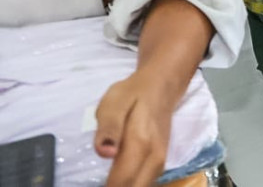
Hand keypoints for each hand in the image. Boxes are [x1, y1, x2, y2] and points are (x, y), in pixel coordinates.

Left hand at [95, 70, 180, 186]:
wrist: (162, 86)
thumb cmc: (133, 94)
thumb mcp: (114, 103)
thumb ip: (109, 128)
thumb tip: (105, 153)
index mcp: (140, 145)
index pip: (120, 183)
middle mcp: (154, 159)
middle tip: (98, 183)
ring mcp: (159, 162)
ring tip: (106, 182)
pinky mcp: (159, 163)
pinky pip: (144, 184)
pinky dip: (132, 185)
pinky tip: (118, 182)